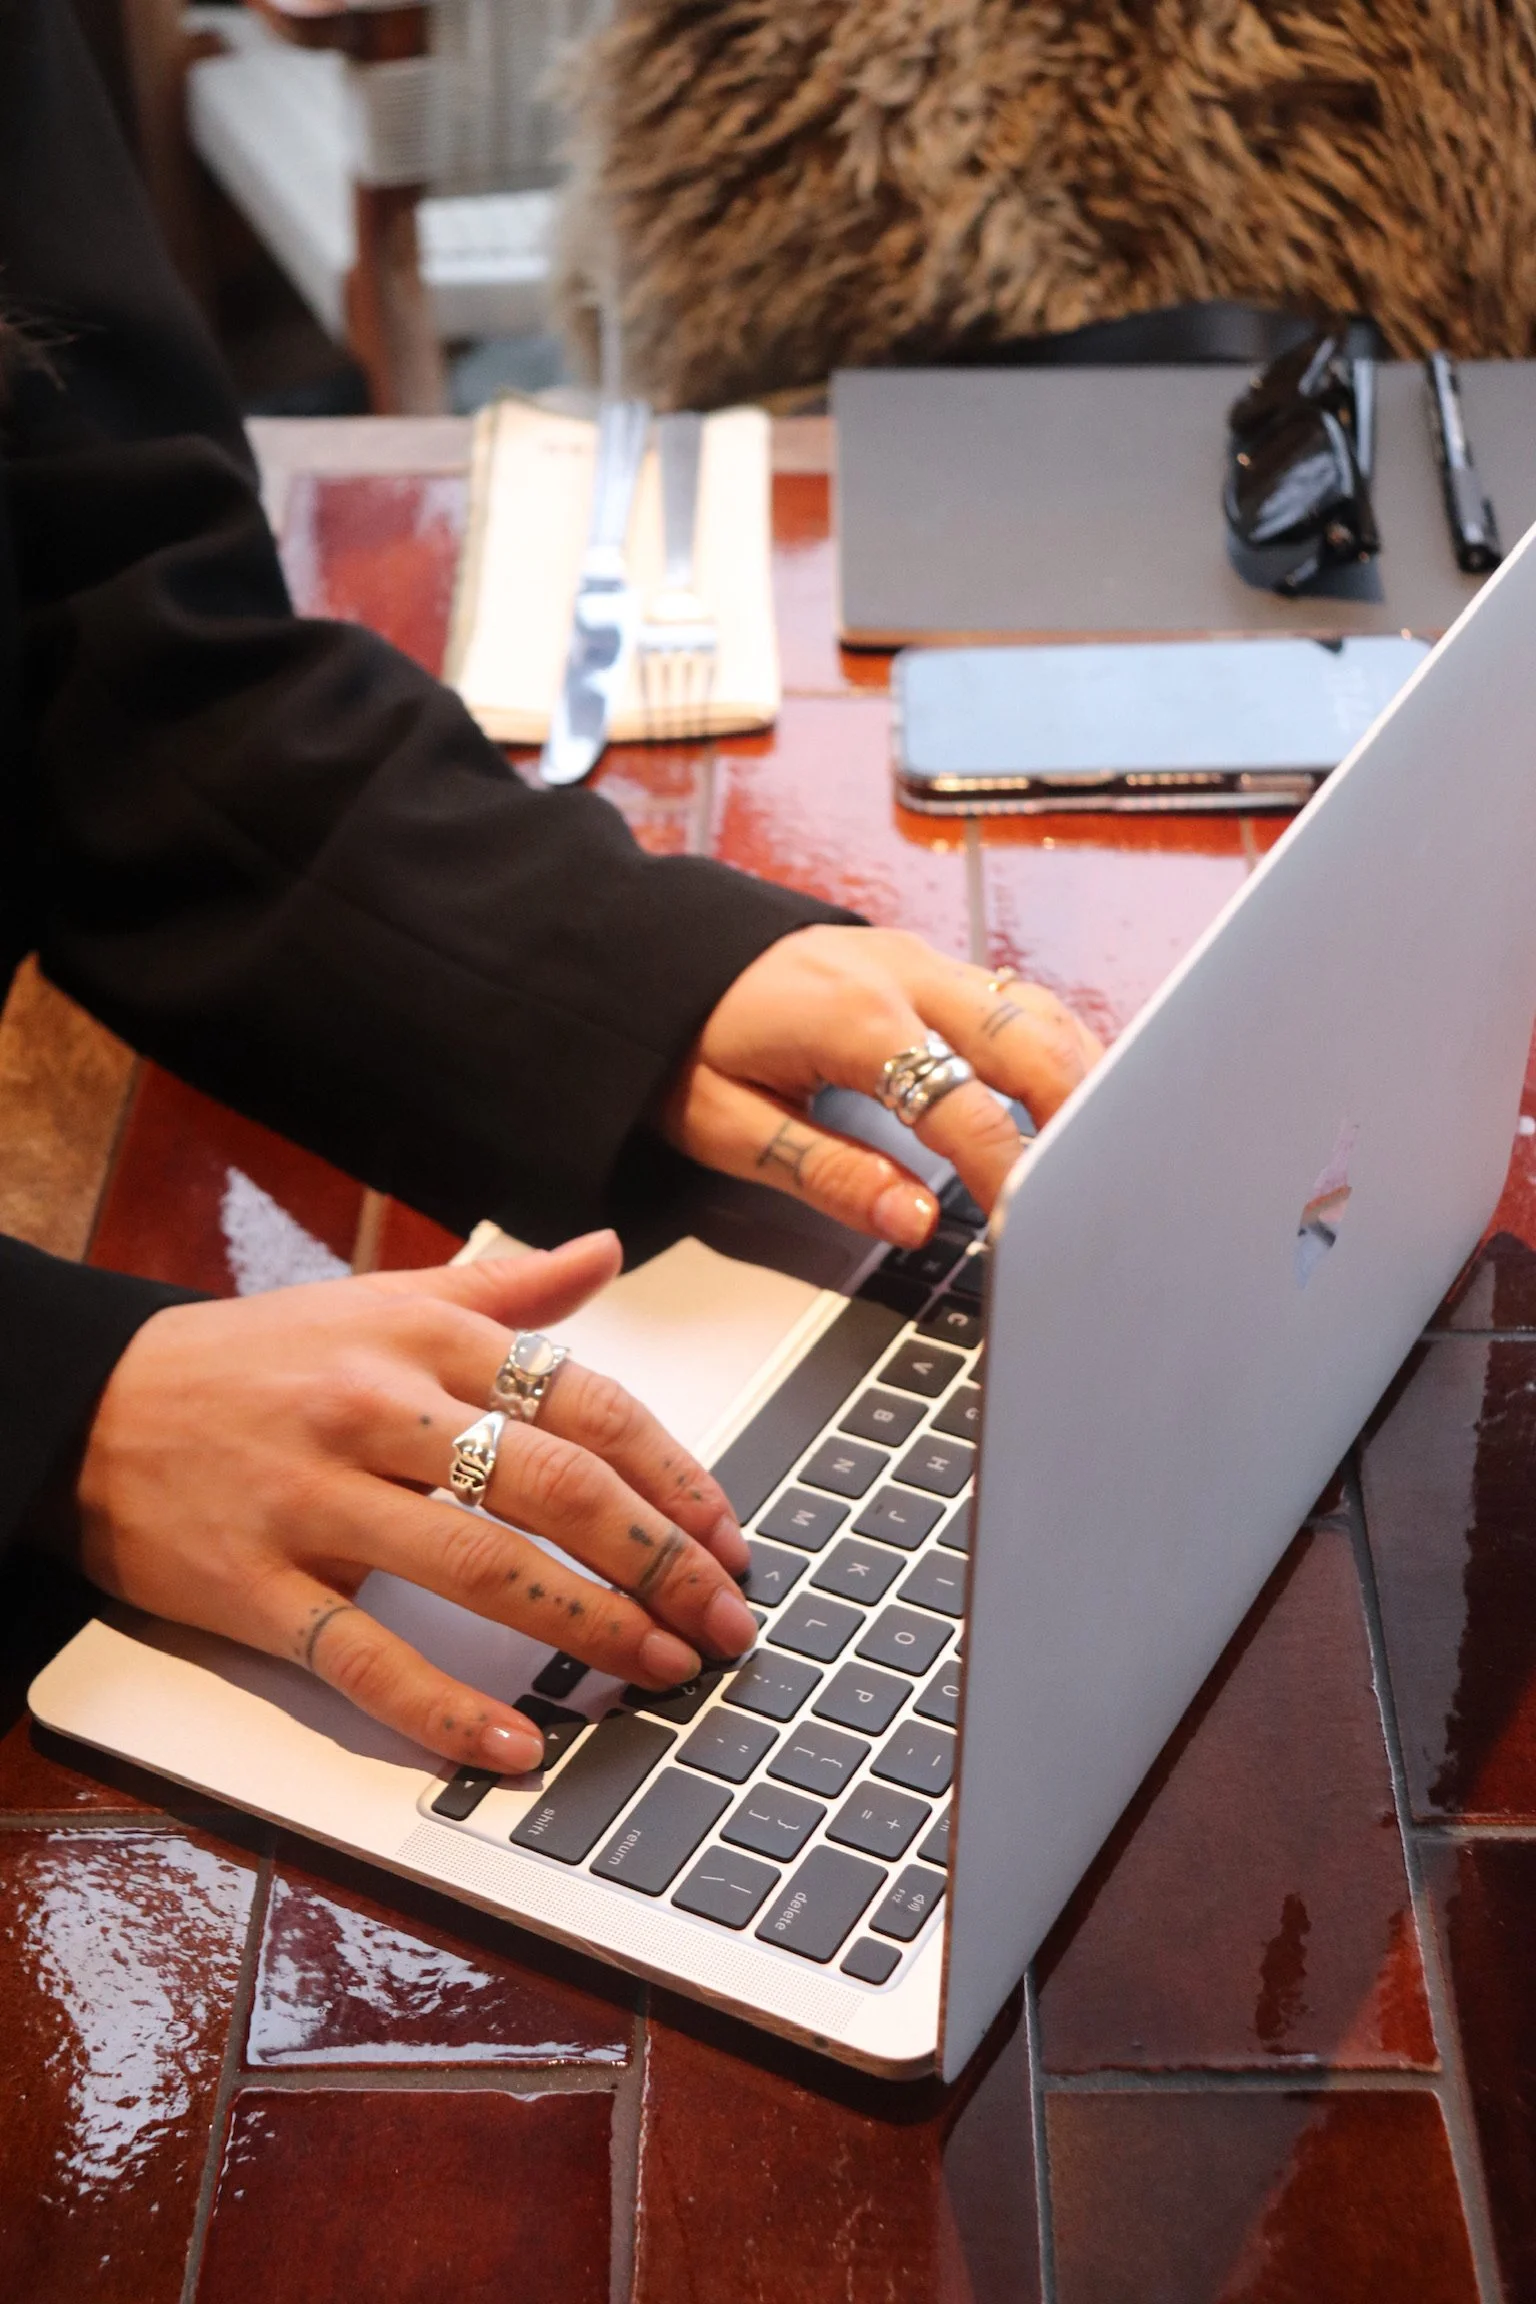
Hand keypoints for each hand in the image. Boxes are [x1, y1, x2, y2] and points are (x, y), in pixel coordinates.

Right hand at [76, 1232, 755, 1773]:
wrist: (90, 1404)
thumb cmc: (256, 1357)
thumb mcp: (380, 1302)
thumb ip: (504, 1289)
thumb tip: (607, 1250)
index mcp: (424, 1341)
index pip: (585, 1404)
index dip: (674, 1477)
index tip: (729, 1538)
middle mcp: (379, 1411)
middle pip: (554, 1487)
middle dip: (659, 1560)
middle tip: (726, 1622)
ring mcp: (316, 1501)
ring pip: (480, 1571)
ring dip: (590, 1628)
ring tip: (662, 1671)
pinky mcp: (258, 1587)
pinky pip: (366, 1660)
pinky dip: (447, 1711)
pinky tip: (519, 1745)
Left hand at [661, 925, 1103, 1244]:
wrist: (645, 958)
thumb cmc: (679, 1047)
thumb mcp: (729, 1127)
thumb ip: (828, 1173)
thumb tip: (915, 1221)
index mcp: (853, 1019)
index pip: (964, 1108)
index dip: (1010, 1174)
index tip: (1034, 1228)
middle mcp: (901, 976)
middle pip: (1027, 1042)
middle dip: (1077, 1116)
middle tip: (1103, 1187)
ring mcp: (917, 959)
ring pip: (1033, 1010)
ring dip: (1078, 1075)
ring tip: (1109, 1147)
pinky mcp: (920, 960)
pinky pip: (1011, 998)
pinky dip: (1053, 1044)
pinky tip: (1074, 1092)